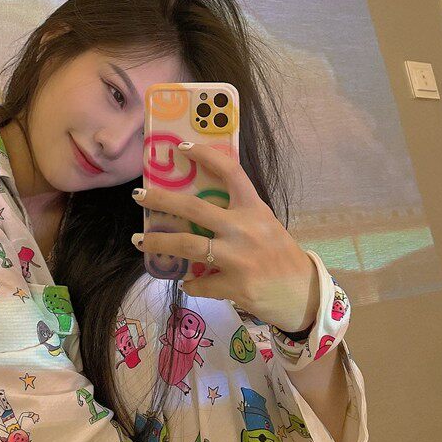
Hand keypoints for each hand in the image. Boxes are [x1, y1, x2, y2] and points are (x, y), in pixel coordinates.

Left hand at [131, 141, 319, 330]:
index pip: (230, 171)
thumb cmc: (280, 256)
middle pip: (194, 208)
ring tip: (140, 240)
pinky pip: (199, 283)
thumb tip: (197, 210)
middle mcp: (244, 228)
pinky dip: (189, 283)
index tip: (182, 147)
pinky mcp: (235, 285)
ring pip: (187, 245)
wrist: (303, 295)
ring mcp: (238, 257)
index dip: (205, 155)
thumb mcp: (264, 225)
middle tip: (139, 196)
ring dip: (159, 242)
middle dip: (161, 199)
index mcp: (254, 209)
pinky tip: (186, 281)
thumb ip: (238, 215)